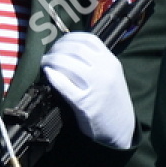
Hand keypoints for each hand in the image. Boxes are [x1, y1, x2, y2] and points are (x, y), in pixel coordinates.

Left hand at [42, 32, 133, 149]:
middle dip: (56, 49)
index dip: (68, 38)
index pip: (88, 39)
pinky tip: (48, 74)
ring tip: (45, 64)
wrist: (120, 128)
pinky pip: (64, 85)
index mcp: (111, 62)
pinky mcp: (85, 104)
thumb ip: (95, 61)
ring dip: (51, 60)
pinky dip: (53, 77)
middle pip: (75, 49)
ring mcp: (96, 87)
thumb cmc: (110, 99)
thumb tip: (67, 48)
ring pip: (67, 63)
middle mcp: (105, 71)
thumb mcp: (110, 74)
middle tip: (47, 55)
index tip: (58, 44)